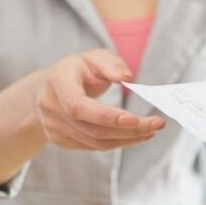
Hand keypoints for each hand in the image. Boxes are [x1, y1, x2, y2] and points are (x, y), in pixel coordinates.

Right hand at [36, 49, 164, 149]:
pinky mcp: (61, 140)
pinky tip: (135, 135)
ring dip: (128, 139)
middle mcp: (51, 108)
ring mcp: (54, 128)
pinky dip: (118, 142)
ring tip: (151, 130)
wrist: (48, 88)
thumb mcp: (93, 57)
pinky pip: (94, 147)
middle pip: (94, 129)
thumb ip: (110, 64)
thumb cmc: (76, 70)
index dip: (105, 116)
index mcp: (58, 83)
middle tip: (157, 124)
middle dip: (129, 130)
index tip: (134, 119)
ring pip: (96, 142)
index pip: (78, 106)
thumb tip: (127, 77)